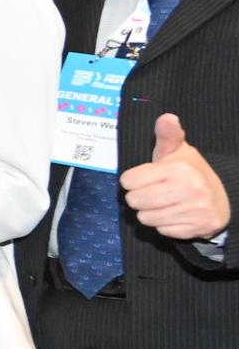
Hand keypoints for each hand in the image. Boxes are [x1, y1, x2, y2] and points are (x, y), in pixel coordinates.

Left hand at [122, 111, 230, 242]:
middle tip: (154, 192)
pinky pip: (162, 231)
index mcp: (179, 168)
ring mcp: (195, 210)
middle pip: (134, 201)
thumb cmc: (189, 173)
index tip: (146, 179)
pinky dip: (165, 225)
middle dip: (140, 198)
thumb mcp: (177, 152)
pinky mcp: (197, 228)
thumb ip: (167, 135)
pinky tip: (176, 215)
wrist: (220, 199)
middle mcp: (190, 189)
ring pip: (146, 218)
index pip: (128, 181)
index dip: (133, 180)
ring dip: (150, 213)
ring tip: (164, 204)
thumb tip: (167, 117)